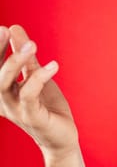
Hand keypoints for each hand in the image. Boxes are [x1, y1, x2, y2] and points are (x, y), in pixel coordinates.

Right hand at [0, 25, 77, 157]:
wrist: (61, 138)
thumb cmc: (47, 107)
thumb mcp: (36, 76)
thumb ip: (26, 57)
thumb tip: (14, 28)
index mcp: (2, 90)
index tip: (2, 28)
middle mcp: (3, 101)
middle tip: (5, 29)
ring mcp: (15, 110)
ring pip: (5, 83)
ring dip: (17, 61)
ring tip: (33, 45)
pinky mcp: (32, 117)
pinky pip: (29, 95)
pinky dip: (39, 78)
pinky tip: (54, 65)